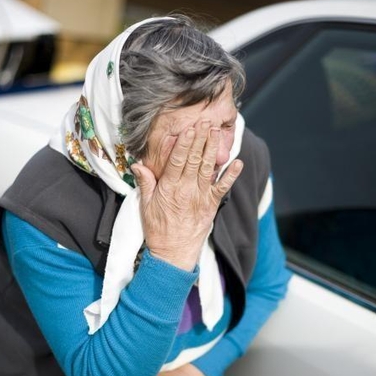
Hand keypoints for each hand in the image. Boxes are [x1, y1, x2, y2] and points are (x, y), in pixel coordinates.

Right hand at [132, 119, 242, 270]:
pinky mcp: (212, 206)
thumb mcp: (145, 205)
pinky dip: (231, 175)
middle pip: (195, 159)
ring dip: (213, 149)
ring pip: (208, 168)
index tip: (189, 129)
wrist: (173, 254)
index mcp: (169, 188)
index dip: (184, 143)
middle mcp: (187, 190)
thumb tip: (138, 164)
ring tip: (217, 132)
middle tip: (206, 122)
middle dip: (201, 139)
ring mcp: (201, 197)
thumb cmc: (158, 229)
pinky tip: (237, 162)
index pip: (178, 160)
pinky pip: (223, 188)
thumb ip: (145, 182)